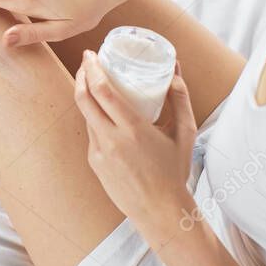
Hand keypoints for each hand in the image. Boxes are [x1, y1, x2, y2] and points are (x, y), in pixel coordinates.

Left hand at [74, 51, 195, 224]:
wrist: (159, 211)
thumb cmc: (175, 171)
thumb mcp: (184, 133)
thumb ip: (180, 98)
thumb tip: (176, 69)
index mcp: (133, 130)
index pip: (102, 92)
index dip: (92, 69)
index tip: (91, 54)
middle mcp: (111, 140)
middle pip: (84, 98)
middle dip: (82, 74)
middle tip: (87, 60)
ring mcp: (98, 152)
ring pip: (86, 115)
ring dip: (86, 94)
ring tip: (93, 80)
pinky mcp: (93, 162)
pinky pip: (91, 132)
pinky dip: (95, 117)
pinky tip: (104, 111)